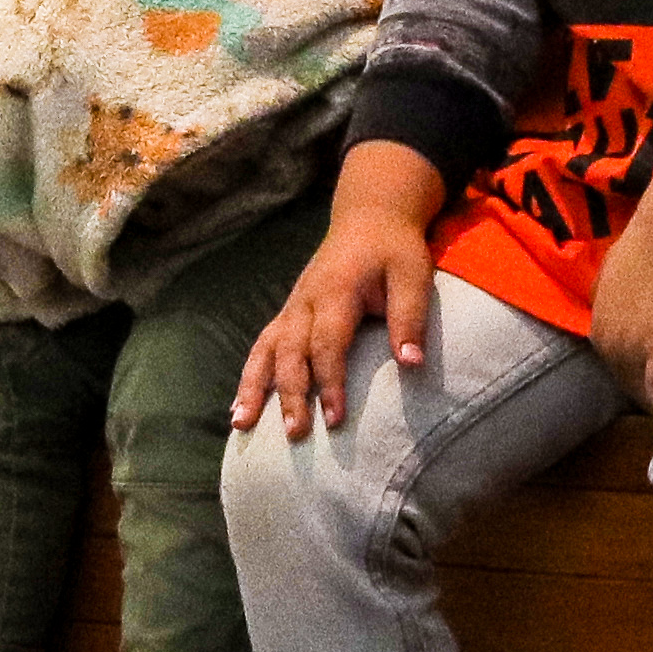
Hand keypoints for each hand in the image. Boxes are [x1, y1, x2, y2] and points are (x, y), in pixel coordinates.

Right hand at [234, 199, 435, 438]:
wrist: (370, 216)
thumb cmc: (394, 250)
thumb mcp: (412, 275)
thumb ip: (409, 318)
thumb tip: (411, 364)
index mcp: (335, 290)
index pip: (328, 343)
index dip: (330, 382)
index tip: (335, 419)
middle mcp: (305, 300)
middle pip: (291, 352)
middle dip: (290, 394)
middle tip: (296, 434)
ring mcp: (293, 306)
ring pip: (266, 349)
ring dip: (253, 387)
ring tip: (242, 424)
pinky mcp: (289, 312)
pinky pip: (263, 345)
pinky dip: (249, 376)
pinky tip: (240, 407)